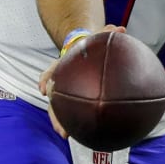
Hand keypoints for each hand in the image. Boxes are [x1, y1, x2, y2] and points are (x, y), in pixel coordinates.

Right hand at [39, 24, 125, 138]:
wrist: (83, 49)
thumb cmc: (90, 45)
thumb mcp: (96, 37)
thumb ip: (107, 33)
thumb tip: (121, 29)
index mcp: (63, 65)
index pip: (50, 71)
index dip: (44, 80)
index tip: (42, 90)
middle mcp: (60, 79)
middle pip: (52, 96)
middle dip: (54, 110)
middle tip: (58, 125)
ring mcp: (63, 89)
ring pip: (57, 107)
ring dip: (59, 121)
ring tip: (65, 134)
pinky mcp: (70, 97)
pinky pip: (69, 110)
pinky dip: (72, 121)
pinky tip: (79, 132)